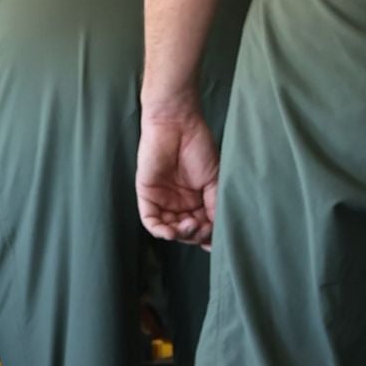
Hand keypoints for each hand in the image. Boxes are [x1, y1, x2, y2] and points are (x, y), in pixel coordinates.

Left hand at [137, 96, 220, 245]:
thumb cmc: (198, 147)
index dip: (208, 236)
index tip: (216, 240)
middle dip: (196, 235)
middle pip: (186, 232)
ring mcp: (163, 201)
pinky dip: (161, 231)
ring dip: (181, 234)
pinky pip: (151, 222)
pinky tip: (172, 231)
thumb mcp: (214, 180)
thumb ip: (215, 205)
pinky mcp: (147, 196)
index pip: (202, 227)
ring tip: (191, 225)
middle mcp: (180, 203)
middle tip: (204, 228)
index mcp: (197, 200)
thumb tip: (217, 231)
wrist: (178, 125)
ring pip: (170, 230)